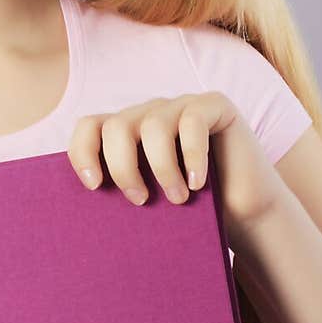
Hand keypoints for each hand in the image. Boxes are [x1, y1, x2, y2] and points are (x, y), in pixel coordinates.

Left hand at [67, 92, 286, 252]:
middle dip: (123, 167)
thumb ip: (119, 193)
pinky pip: (192, 121)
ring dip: (162, 168)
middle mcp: (150, 114)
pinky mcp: (214, 106)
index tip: (93, 186)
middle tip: (139, 200)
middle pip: (117, 126)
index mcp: (127, 133)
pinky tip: (197, 184)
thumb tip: (77, 217)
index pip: (89, 126)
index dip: (82, 152)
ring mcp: (181, 106)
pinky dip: (192, 155)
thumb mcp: (148, 201)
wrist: (244, 213)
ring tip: (177, 199)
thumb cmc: (191, 213)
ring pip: (153, 125)